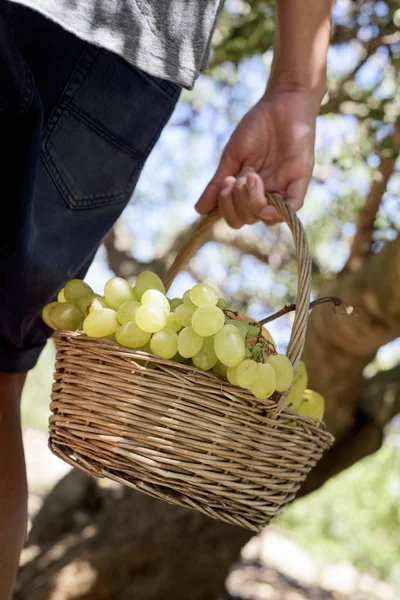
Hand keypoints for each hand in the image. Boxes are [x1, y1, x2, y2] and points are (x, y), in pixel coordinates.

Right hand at [195, 86, 318, 227]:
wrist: (281, 101)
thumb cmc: (257, 127)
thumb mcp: (232, 157)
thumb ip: (217, 184)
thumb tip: (199, 210)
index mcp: (248, 191)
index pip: (235, 217)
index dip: (226, 208)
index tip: (224, 182)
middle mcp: (265, 194)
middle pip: (247, 219)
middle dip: (236, 202)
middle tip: (237, 177)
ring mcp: (282, 188)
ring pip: (265, 217)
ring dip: (251, 201)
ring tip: (251, 175)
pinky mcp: (300, 180)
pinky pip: (292, 208)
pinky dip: (277, 214)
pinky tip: (266, 208)